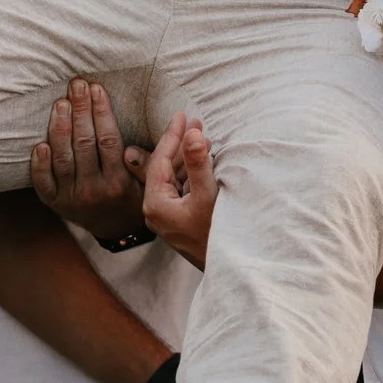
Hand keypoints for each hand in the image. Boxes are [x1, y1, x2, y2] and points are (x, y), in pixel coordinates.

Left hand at [30, 79, 143, 240]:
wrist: (116, 229)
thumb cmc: (133, 195)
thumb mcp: (149, 184)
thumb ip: (145, 164)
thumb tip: (132, 149)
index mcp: (119, 182)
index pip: (108, 141)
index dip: (102, 112)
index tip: (97, 89)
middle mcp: (94, 191)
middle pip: (84, 144)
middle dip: (80, 110)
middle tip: (76, 85)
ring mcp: (72, 198)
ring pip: (63, 159)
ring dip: (59, 128)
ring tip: (60, 103)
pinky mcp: (55, 203)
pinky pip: (43, 183)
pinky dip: (40, 163)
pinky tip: (40, 143)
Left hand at [132, 110, 217, 268]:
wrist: (227, 268)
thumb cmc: (216, 234)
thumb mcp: (208, 195)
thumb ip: (199, 163)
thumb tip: (192, 133)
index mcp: (155, 204)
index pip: (161, 160)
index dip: (172, 135)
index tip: (182, 115)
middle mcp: (155, 211)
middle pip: (165, 168)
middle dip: (180, 144)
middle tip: (195, 122)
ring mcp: (166, 217)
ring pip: (173, 178)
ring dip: (187, 158)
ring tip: (202, 138)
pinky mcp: (178, 221)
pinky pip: (181, 190)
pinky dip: (191, 174)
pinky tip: (203, 162)